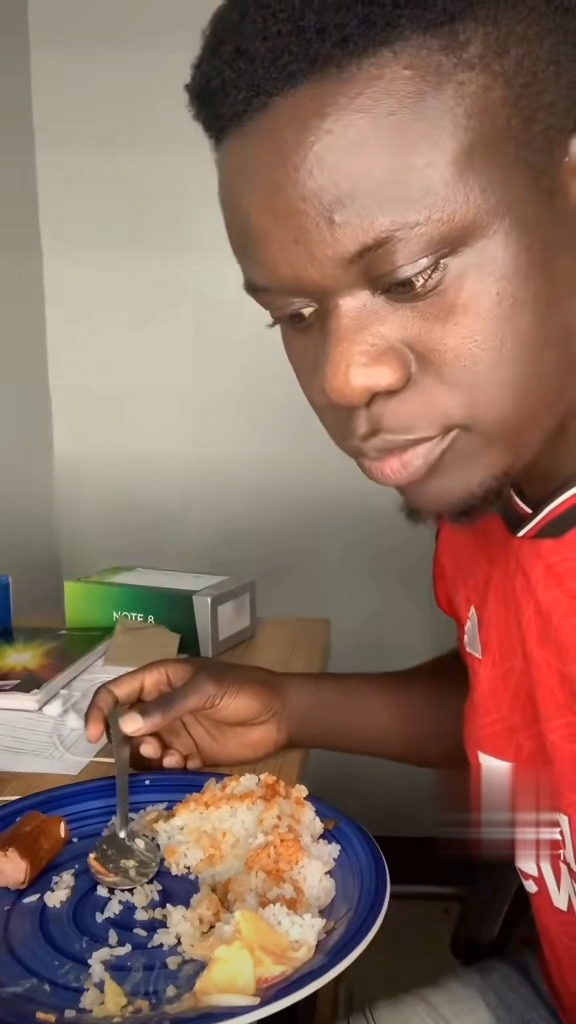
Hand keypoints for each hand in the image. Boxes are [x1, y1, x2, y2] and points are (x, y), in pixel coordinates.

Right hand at [85, 658, 289, 769]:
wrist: (281, 715)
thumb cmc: (243, 690)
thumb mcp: (204, 690)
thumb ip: (166, 707)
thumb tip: (124, 725)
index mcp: (160, 679)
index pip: (116, 692)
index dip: (99, 711)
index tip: (93, 737)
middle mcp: (162, 706)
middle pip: (125, 727)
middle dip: (128, 743)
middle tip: (150, 750)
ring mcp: (175, 731)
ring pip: (143, 750)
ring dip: (150, 758)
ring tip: (173, 758)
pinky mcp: (190, 753)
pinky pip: (165, 766)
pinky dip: (169, 768)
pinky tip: (188, 764)